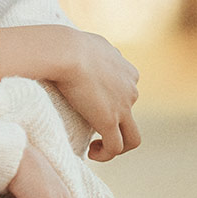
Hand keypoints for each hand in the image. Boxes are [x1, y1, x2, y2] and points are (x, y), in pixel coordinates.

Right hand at [0, 25, 138, 158]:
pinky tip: (90, 153)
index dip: (112, 103)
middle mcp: (130, 89)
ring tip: (95, 147)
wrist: (64, 51)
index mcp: (126, 71)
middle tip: (89, 127)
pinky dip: (106, 154)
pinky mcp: (109, 121)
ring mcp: (123, 107)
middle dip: (112, 123)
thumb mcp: (86, 42)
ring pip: (132, 137)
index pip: (127, 92)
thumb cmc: (66, 44)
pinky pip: (116, 147)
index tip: (90, 107)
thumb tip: (77, 52)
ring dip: (115, 145)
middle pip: (128, 114)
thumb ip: (91, 51)